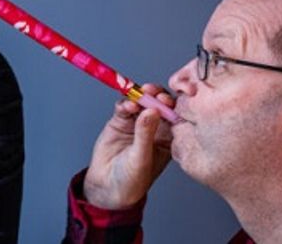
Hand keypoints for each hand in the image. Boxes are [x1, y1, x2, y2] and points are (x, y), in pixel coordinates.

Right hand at [82, 85, 173, 209]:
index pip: (174, 117)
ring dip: (141, 96)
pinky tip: (127, 106)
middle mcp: (154, 128)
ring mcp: (137, 123)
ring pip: (142, 102)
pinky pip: (124, 107)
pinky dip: (125, 103)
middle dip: (157, 96)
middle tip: (153, 93)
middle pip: (159, 105)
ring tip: (140, 96)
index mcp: (168, 139)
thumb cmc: (132, 180)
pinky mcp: (120, 121)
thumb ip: (145, 134)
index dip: (173, 106)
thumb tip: (151, 111)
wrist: (107, 187)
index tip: (167, 100)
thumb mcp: (142, 159)